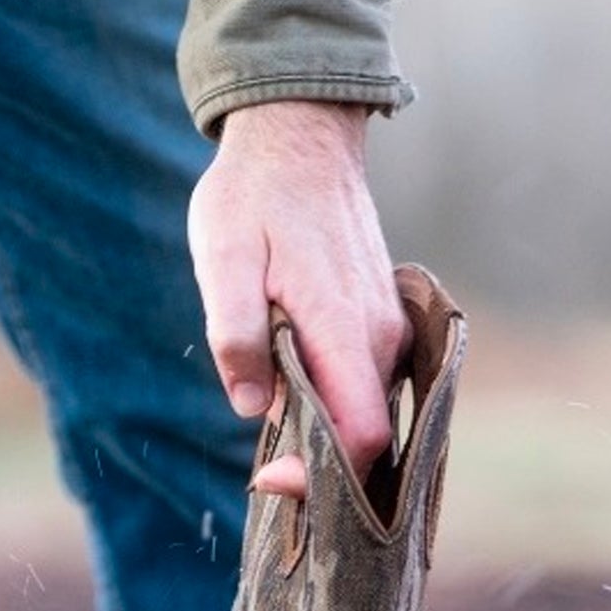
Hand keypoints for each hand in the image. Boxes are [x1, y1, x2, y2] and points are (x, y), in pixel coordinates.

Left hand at [187, 101, 409, 498]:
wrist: (298, 133)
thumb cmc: (253, 194)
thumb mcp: (223, 260)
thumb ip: (238, 335)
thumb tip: (252, 406)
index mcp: (344, 327)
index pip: (359, 436)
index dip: (320, 475)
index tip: (270, 477)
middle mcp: (380, 335)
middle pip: (367, 436)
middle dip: (320, 465)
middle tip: (264, 466)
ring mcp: (386, 328)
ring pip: (367, 411)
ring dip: (325, 433)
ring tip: (276, 424)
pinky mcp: (380, 321)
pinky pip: (365, 384)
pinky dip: (335, 404)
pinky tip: (294, 395)